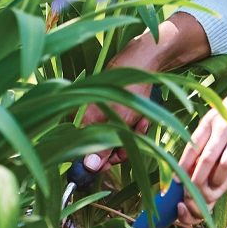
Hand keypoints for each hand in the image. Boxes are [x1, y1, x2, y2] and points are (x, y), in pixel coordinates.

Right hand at [80, 12, 210, 172]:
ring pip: (116, 135)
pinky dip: (135, 124)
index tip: (110, 164)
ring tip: (142, 123)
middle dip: (120, 146)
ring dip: (132, 134)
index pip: (79, 150)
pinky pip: (125, 124)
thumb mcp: (119, 121)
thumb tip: (87, 167)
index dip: (95, 160)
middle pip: (100, 145)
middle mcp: (89, 114)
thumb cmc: (130, 87)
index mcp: (82, 118)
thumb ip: (103, 145)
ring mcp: (104, 109)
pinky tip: (144, 118)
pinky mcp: (118, 105)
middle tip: (134, 141)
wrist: (147, 60)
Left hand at [176, 80, 226, 223]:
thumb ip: (211, 126)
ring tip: (217, 187)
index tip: (176, 180)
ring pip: (223, 167)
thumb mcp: (222, 109)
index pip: (192, 146)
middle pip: (205, 159)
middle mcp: (223, 129)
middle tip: (192, 193)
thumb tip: (197, 146)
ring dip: (218, 181)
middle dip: (196, 180)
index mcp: (212, 120)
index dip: (182, 165)